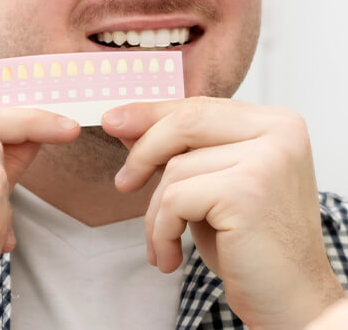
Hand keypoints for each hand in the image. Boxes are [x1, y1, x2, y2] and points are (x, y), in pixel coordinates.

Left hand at [102, 97, 343, 329]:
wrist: (294, 303)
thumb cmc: (251, 245)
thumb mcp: (212, 185)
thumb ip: (180, 150)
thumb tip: (126, 122)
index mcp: (276, 123)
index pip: (200, 107)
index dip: (153, 114)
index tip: (115, 121)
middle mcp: (278, 132)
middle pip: (186, 121)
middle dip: (143, 151)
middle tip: (122, 182)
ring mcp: (266, 158)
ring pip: (176, 166)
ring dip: (157, 211)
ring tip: (163, 243)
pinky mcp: (247, 189)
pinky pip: (175, 198)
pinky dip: (161, 230)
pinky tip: (169, 257)